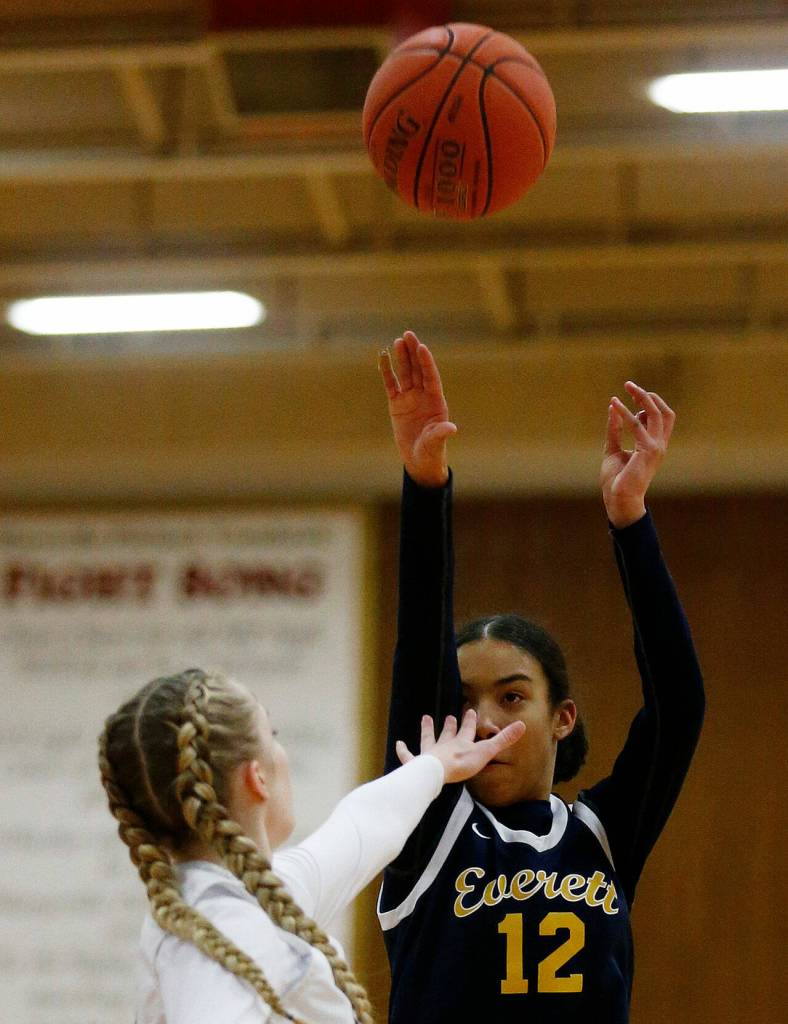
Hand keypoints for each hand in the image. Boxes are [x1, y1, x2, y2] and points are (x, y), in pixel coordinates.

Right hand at [379, 330, 456, 486]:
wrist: (419, 460)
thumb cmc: (431, 452)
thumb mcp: (436, 443)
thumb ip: (440, 434)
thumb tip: (452, 428)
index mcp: (436, 402)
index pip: (431, 377)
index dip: (427, 363)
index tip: (422, 347)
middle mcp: (423, 396)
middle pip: (418, 370)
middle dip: (414, 353)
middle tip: (408, 334)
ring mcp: (410, 398)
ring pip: (405, 374)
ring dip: (402, 358)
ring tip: (398, 340)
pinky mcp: (396, 404)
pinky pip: (391, 384)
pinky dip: (387, 371)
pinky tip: (384, 356)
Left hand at [395, 710, 525, 784]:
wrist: (438, 772)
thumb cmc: (462, 764)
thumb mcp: (486, 752)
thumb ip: (504, 740)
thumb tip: (522, 725)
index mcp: (462, 743)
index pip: (467, 730)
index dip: (469, 721)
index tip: (470, 710)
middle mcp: (445, 745)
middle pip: (449, 733)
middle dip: (451, 724)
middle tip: (451, 715)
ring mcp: (430, 753)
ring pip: (429, 738)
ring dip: (427, 729)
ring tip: (425, 718)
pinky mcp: (417, 763)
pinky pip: (408, 756)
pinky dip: (403, 751)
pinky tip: (398, 744)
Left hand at [600, 382, 675, 527]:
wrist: (618, 499)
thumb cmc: (616, 479)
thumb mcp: (613, 449)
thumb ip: (615, 430)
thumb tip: (613, 408)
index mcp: (654, 445)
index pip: (661, 417)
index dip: (648, 403)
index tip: (630, 396)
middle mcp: (659, 445)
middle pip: (663, 412)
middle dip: (647, 396)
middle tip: (629, 385)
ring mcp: (656, 447)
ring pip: (656, 413)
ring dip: (641, 397)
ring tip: (626, 387)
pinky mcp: (648, 451)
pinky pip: (637, 424)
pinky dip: (625, 412)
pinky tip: (614, 405)